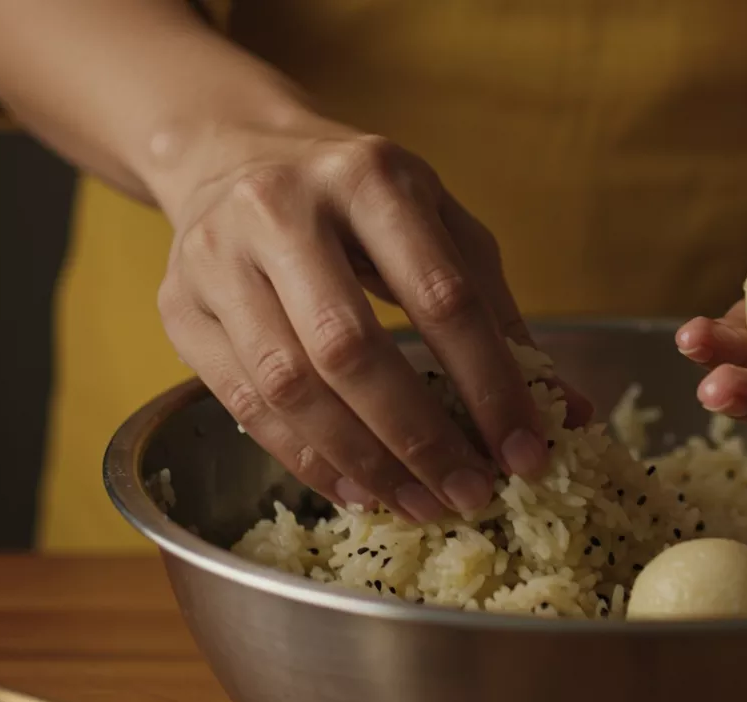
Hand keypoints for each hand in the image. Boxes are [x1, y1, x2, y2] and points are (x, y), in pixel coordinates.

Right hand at [157, 117, 590, 521]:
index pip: (443, 298)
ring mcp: (217, 258)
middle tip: (471, 495)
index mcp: (372, 178)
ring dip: (364, 460)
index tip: (528, 452)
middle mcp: (283, 209)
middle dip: (421, 438)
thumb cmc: (361, 202)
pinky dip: (308, 459)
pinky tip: (360, 489)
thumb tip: (568, 414)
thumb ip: (502, 316)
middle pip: (352, 349)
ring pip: (290, 385)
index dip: (490, 385)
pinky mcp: (178, 307)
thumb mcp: (442, 228)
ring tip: (420, 504)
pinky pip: (245, 404)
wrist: (234, 153)